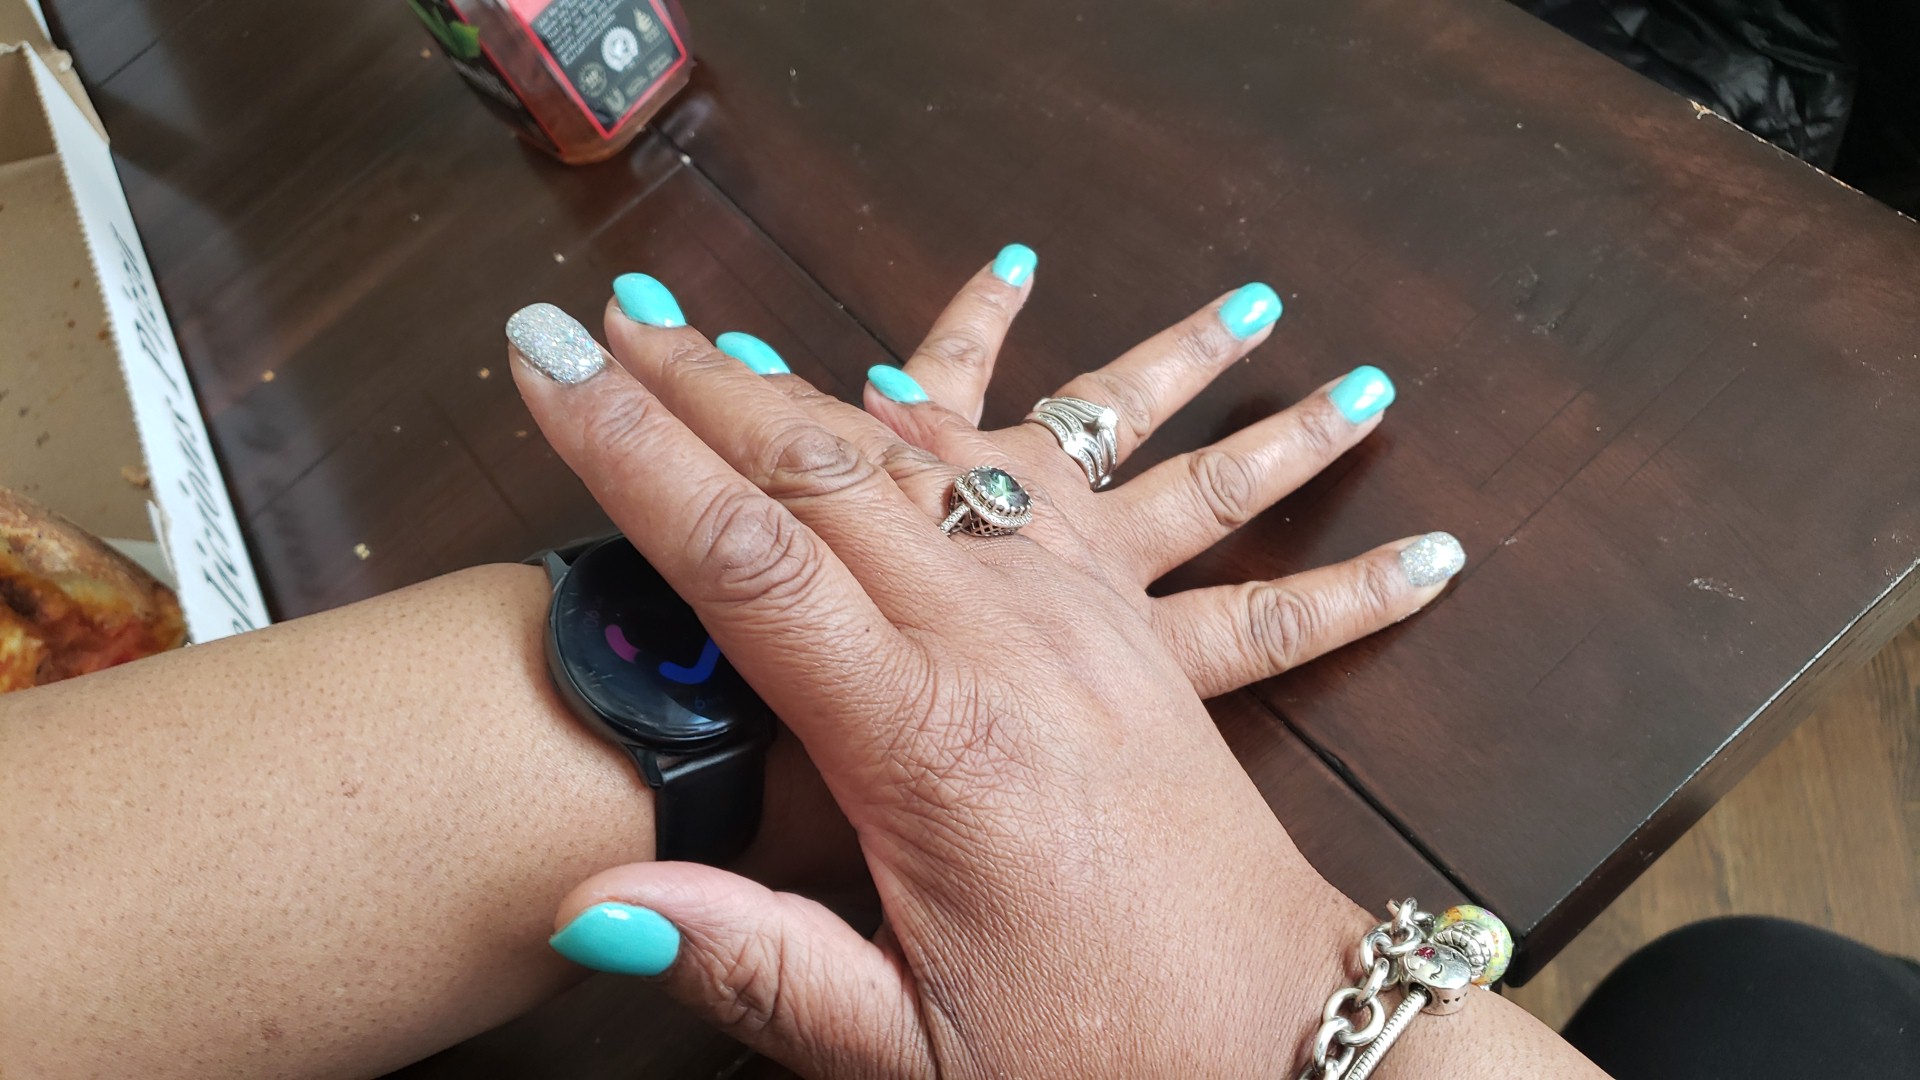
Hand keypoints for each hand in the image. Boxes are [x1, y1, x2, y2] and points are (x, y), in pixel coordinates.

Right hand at [506, 282, 1390, 1076]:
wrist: (1282, 1027)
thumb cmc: (1105, 1048)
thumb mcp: (912, 1052)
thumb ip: (754, 964)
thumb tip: (586, 905)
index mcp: (932, 745)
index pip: (747, 558)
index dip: (632, 451)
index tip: (547, 361)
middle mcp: (1004, 644)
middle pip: (821, 468)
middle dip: (696, 387)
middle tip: (602, 322)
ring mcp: (1075, 613)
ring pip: (915, 454)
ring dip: (801, 387)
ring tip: (707, 334)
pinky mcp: (1120, 617)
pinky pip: (1023, 478)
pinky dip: (936, 420)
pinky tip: (892, 383)